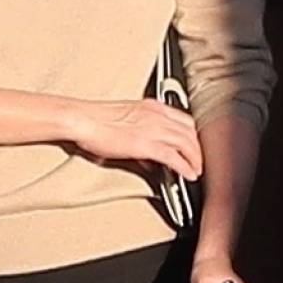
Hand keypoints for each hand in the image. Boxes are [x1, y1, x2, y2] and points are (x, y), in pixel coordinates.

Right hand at [67, 98, 202, 180]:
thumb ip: (141, 139)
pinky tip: (188, 175)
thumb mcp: (125, 124)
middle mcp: (157, 116)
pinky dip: (185, 167)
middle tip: (199, 161)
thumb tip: (150, 159)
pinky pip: (174, 157)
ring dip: (195, 159)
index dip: (194, 135)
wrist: (83, 119)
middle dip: (199, 148)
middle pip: (191, 131)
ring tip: (196, 171)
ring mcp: (153, 129)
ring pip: (187, 144)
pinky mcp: (146, 144)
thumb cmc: (95, 120)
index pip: (184, 119)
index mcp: (152, 107)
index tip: (195, 146)